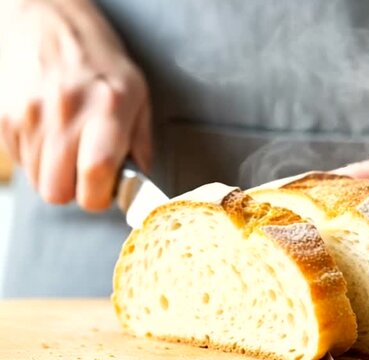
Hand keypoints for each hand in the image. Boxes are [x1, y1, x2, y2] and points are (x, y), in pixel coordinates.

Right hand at [0, 0, 151, 210]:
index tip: (107, 191)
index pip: (95, 174)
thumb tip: (139, 180)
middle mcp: (67, 113)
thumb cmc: (98, 57)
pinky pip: (22, 164)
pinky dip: (38, 160)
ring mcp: (31, 116)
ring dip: (57, 176)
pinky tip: (52, 136)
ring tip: (72, 147)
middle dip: (77, 191)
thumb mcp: (138, 92)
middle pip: (59, 191)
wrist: (46, 20)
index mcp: (108, 107)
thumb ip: (142, 141)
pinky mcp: (7, 119)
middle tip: (89, 173)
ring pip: (39, 183)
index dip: (101, 196)